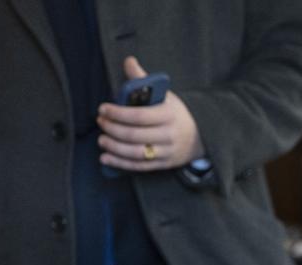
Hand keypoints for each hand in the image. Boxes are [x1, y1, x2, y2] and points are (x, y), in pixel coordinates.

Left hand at [97, 56, 204, 171]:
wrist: (201, 136)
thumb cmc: (175, 113)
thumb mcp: (166, 95)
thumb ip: (144, 80)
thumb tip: (128, 61)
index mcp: (168, 115)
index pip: (139, 116)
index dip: (118, 113)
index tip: (103, 108)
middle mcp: (168, 135)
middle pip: (135, 135)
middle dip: (113, 129)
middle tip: (101, 122)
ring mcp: (166, 151)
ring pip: (136, 153)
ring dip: (114, 147)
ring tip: (101, 140)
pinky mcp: (163, 164)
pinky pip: (139, 166)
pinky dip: (120, 163)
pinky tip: (106, 158)